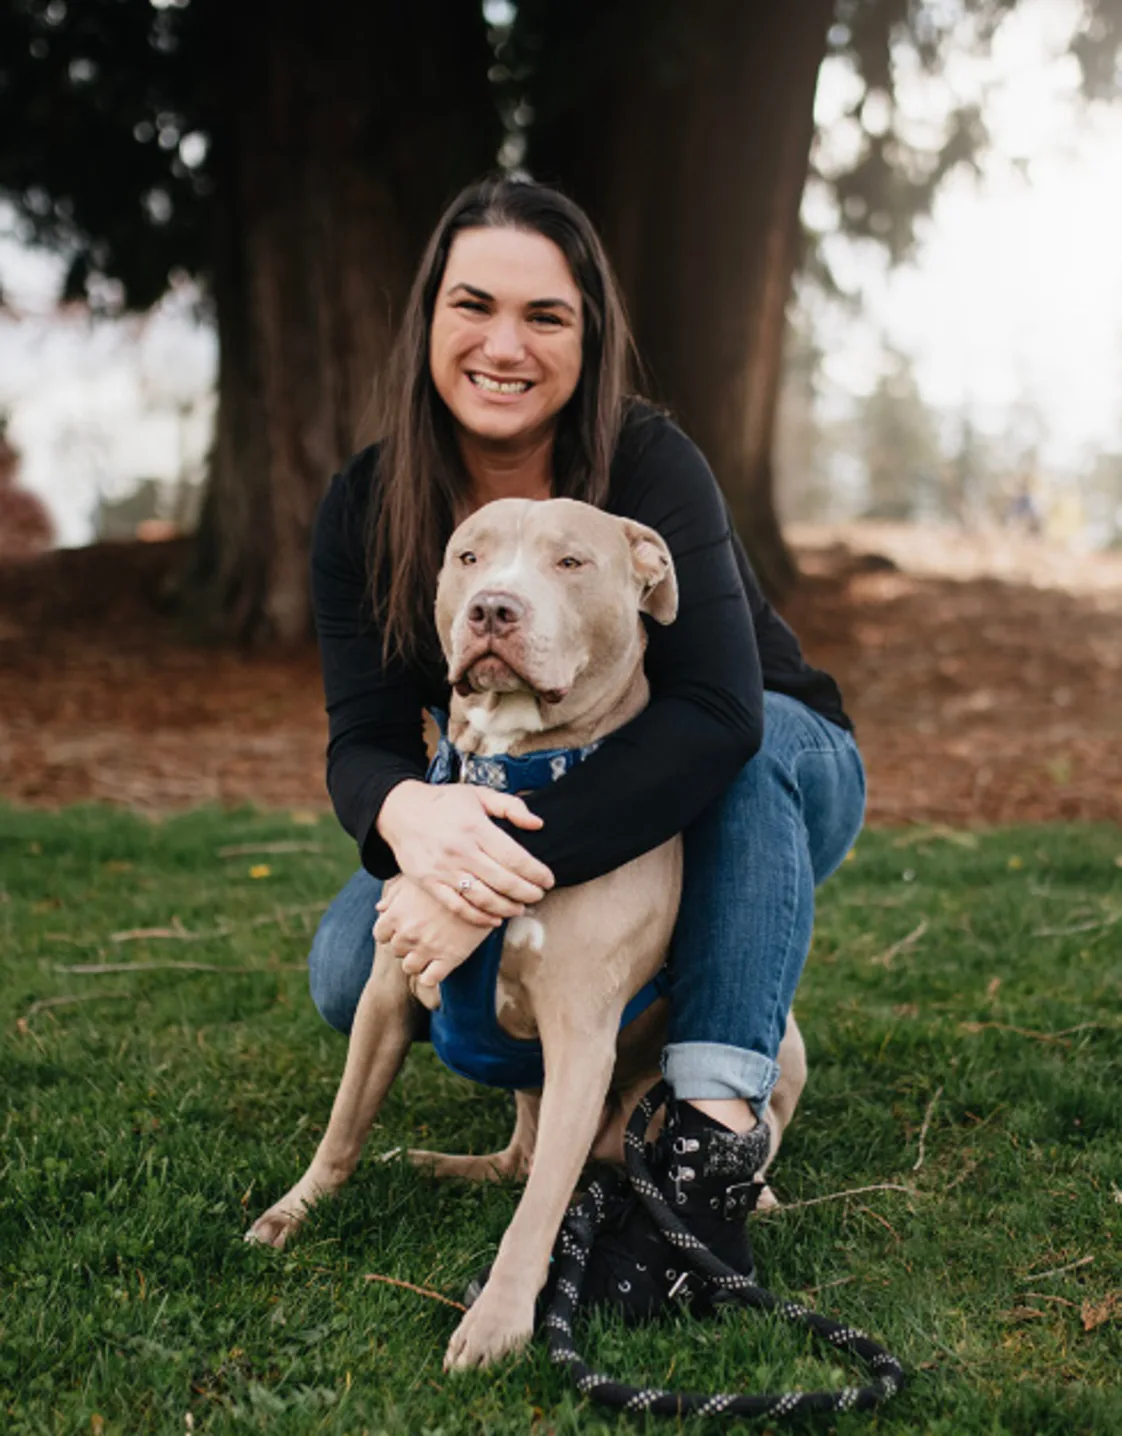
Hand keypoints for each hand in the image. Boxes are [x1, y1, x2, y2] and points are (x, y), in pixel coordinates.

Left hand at [374, 876, 488, 989]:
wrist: (483, 885)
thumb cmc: (447, 878)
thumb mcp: (417, 880)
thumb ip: (394, 895)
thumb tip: (380, 908)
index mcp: (396, 914)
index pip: (380, 935)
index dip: (391, 933)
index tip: (403, 928)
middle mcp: (408, 933)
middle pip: (396, 950)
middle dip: (406, 945)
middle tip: (423, 935)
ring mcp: (428, 947)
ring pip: (409, 968)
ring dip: (417, 961)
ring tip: (431, 950)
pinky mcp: (450, 958)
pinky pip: (429, 980)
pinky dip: (431, 976)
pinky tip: (440, 964)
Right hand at [376, 779, 553, 925]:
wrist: (400, 811)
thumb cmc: (444, 802)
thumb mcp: (478, 794)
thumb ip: (511, 806)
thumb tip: (538, 824)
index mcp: (476, 828)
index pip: (515, 857)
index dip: (536, 872)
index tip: (548, 880)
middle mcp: (460, 850)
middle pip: (503, 881)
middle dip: (528, 893)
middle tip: (539, 895)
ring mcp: (443, 870)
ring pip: (483, 898)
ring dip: (507, 908)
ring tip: (520, 908)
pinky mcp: (429, 884)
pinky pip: (458, 907)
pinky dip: (479, 918)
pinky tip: (494, 919)